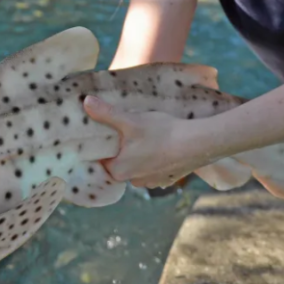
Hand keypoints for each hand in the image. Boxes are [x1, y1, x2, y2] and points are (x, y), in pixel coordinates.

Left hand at [83, 95, 200, 186]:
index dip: (103, 146)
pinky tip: (160, 146)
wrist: (197, 143)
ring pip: (138, 167)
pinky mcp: (169, 179)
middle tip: (125, 132)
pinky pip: (155, 168)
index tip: (105, 134)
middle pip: (120, 163)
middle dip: (122, 150)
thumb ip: (106, 113)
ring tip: (144, 137)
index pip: (102, 160)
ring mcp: (153, 182)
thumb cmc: (161, 133)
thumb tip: (85, 102)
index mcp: (119, 171)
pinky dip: (156, 159)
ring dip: (140, 155)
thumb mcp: (130, 120)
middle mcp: (134, 181)